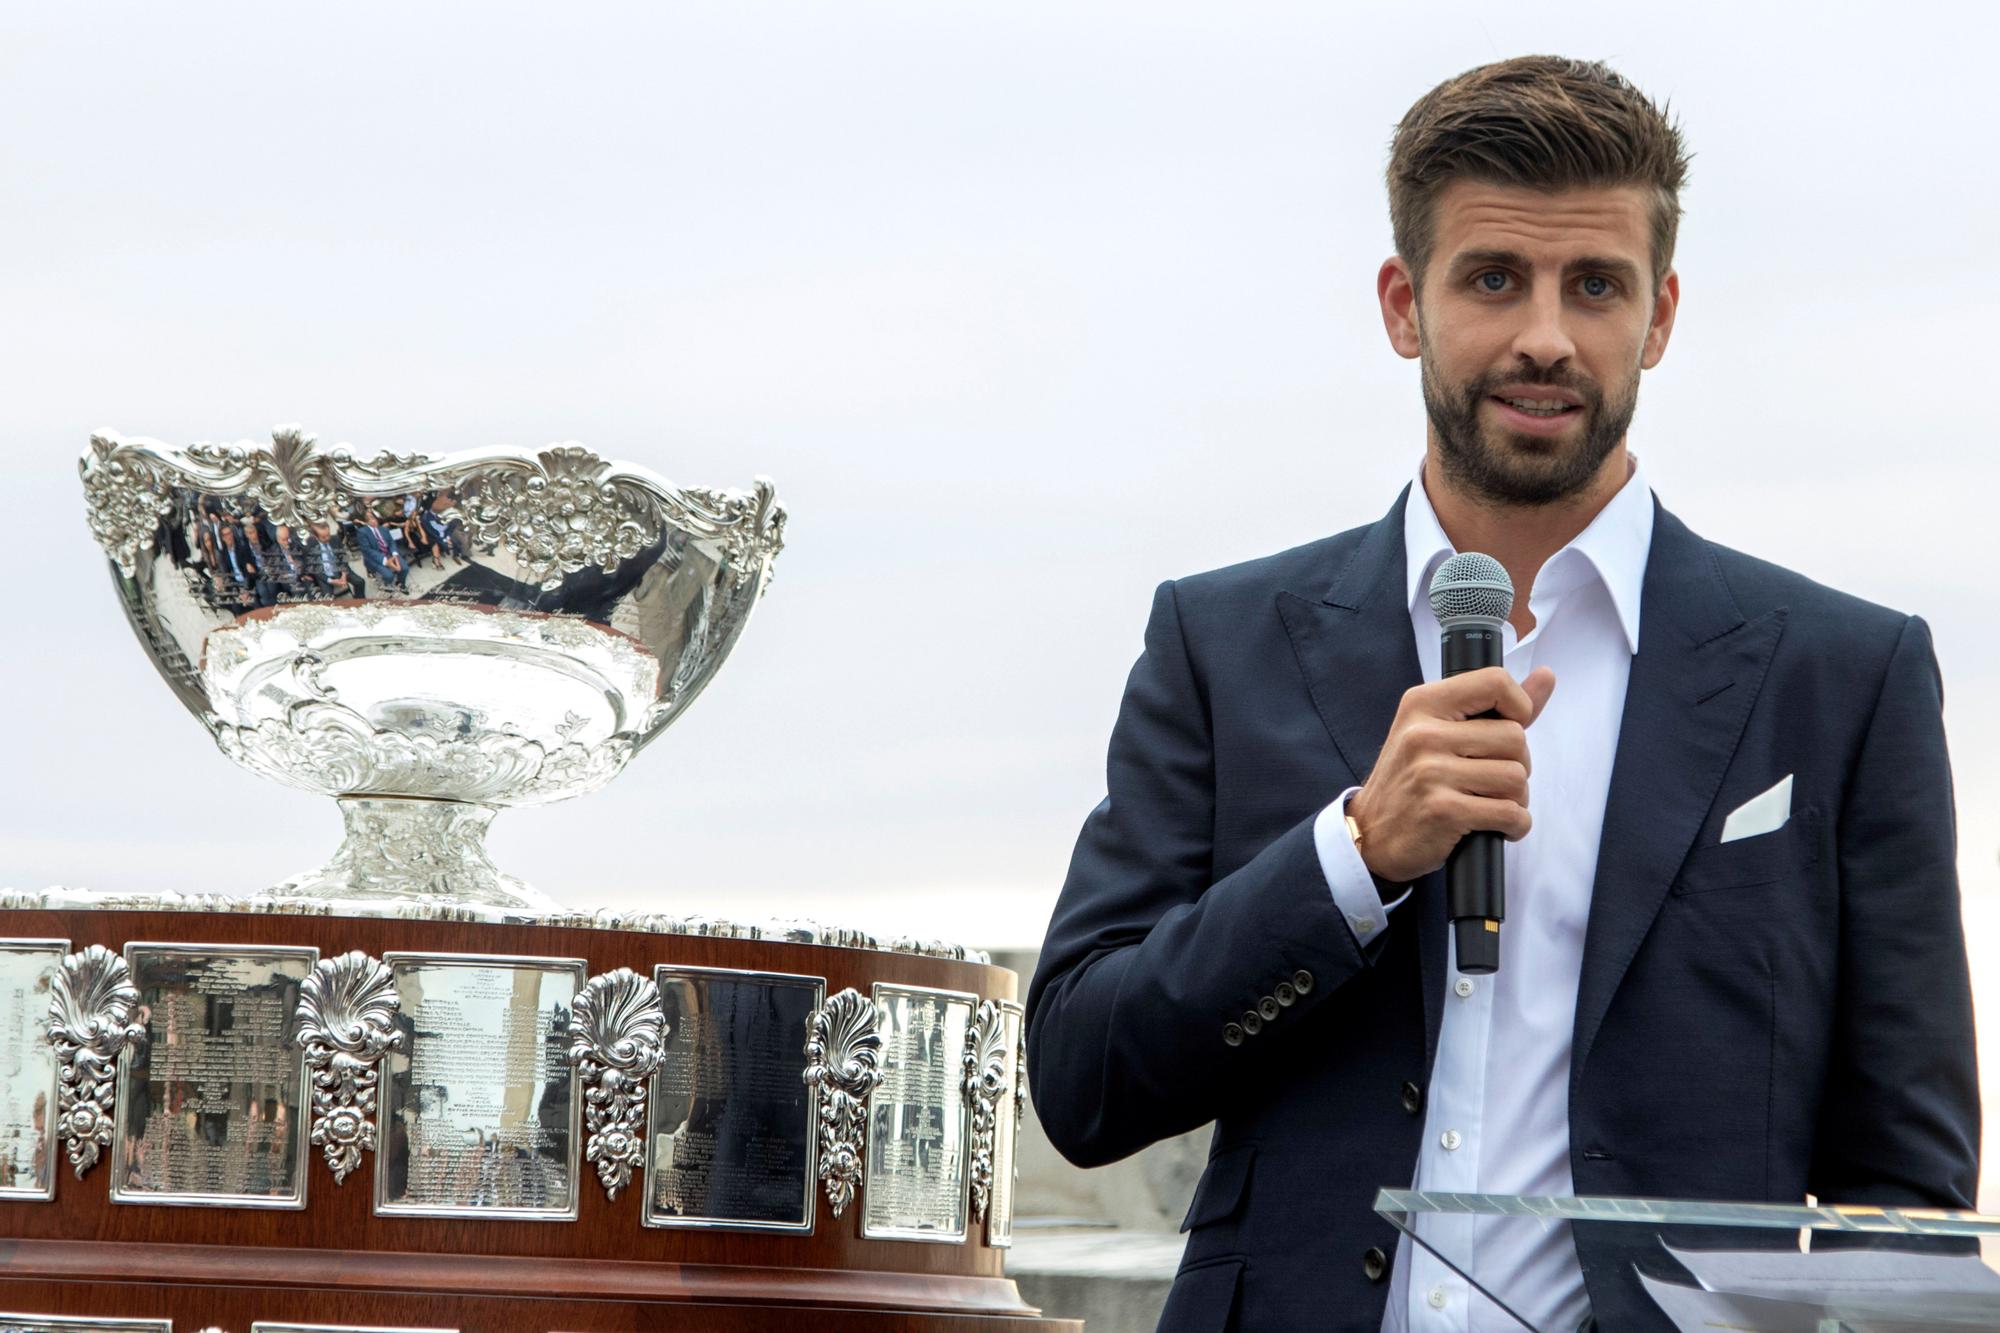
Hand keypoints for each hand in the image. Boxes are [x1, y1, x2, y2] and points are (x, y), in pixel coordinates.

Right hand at [1346, 666, 1556, 884]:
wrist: (1370, 834)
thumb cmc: (1411, 780)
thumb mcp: (1439, 732)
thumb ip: (1495, 706)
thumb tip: (1547, 676)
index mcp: (1422, 704)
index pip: (1495, 682)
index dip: (1519, 706)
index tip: (1508, 730)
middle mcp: (1423, 734)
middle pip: (1515, 737)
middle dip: (1517, 764)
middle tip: (1492, 780)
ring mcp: (1431, 772)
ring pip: (1517, 777)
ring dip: (1516, 798)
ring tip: (1491, 803)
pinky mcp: (1443, 810)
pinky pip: (1510, 813)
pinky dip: (1515, 824)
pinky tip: (1496, 826)